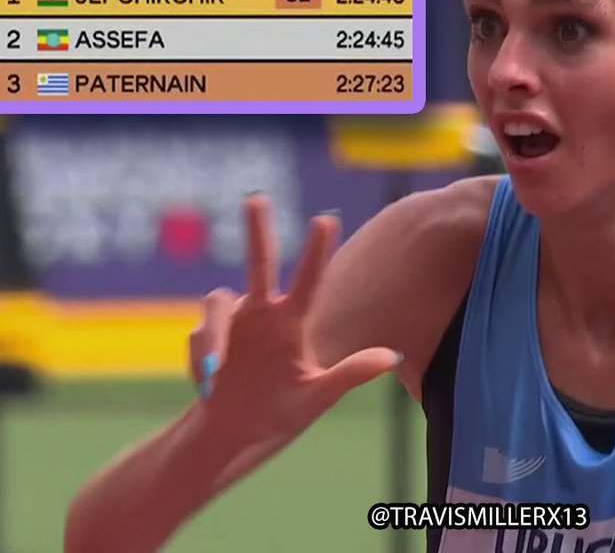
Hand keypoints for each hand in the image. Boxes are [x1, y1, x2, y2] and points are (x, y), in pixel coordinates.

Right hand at [188, 195, 397, 452]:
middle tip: (256, 197)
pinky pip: (200, 338)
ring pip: (218, 301)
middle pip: (259, 261)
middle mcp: (263, 312)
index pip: (308, 280)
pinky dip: (202, 360)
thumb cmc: (280, 412)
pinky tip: (207, 388)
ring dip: (214, 335)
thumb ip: (350, 375)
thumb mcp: (317, 397)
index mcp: (293, 322)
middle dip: (257, 230)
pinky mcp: (207, 340)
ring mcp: (232, 324)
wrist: (234, 436)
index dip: (315, 251)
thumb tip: (394, 355)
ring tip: (213, 374)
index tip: (325, 219)